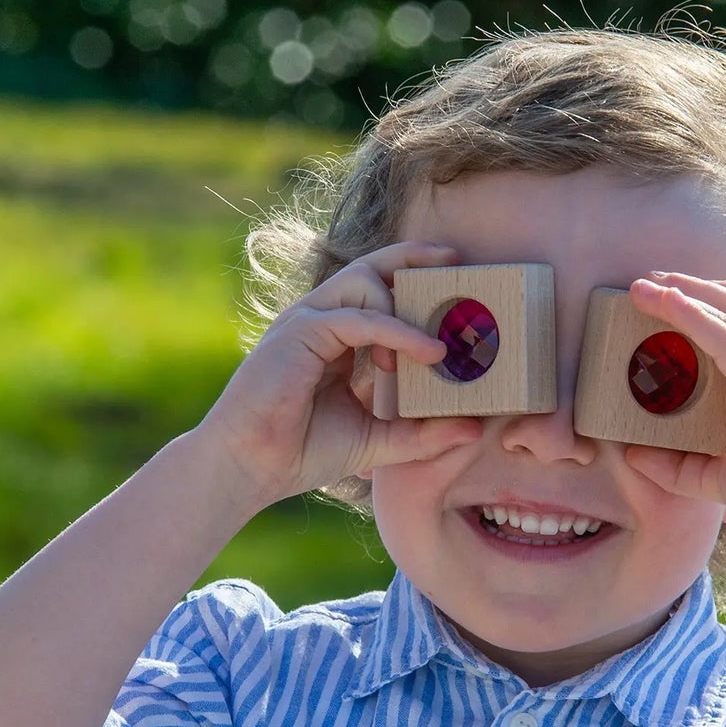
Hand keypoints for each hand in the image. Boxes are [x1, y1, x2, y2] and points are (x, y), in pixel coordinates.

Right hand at [196, 241, 481, 508]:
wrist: (250, 469)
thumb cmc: (302, 451)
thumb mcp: (378, 441)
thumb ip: (424, 433)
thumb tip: (475, 429)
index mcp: (334, 336)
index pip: (376, 289)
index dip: (412, 275)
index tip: (456, 275)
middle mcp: (319, 319)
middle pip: (369, 268)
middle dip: (414, 258)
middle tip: (458, 262)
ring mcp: (306, 322)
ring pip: (363, 283)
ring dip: (407, 309)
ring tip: (438, 349)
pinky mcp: (299, 334)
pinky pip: (358, 318)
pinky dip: (396, 332)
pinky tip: (428, 353)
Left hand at [623, 272, 725, 564]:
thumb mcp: (718, 478)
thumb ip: (680, 465)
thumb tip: (632, 454)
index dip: (719, 299)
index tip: (676, 290)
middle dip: (697, 286)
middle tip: (652, 280)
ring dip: (689, 294)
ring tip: (648, 286)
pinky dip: (697, 318)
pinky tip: (669, 306)